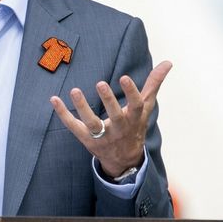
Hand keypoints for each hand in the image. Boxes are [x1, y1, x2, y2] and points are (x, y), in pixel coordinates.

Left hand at [49, 61, 171, 177]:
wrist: (124, 159)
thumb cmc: (134, 126)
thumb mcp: (145, 107)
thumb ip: (154, 84)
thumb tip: (168, 62)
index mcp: (134, 119)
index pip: (135, 106)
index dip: (131, 92)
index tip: (124, 77)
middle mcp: (119, 128)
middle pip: (115, 116)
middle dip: (108, 100)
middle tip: (101, 83)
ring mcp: (102, 136)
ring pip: (92, 123)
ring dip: (83, 107)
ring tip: (75, 90)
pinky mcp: (87, 139)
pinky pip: (73, 127)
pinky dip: (63, 114)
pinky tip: (54, 98)